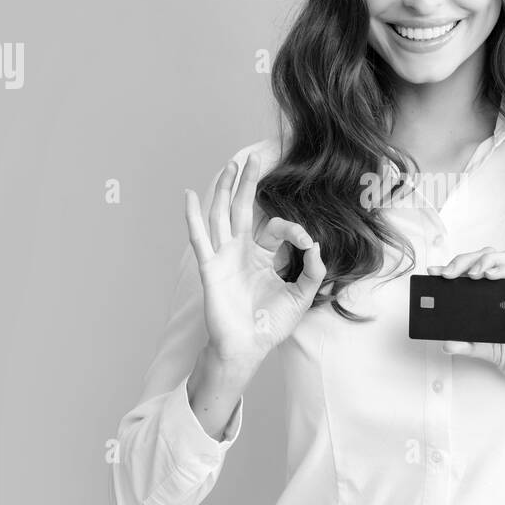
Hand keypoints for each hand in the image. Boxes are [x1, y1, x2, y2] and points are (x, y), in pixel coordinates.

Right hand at [185, 152, 326, 369]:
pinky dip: (193, 216)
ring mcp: (224, 257)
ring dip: (225, 190)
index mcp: (262, 256)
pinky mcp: (211, 268)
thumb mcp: (302, 295)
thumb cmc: (270, 324)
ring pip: (222, 215)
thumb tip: (315, 245)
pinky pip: (200, 238)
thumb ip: (313, 270)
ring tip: (229, 165)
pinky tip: (189, 196)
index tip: (305, 242)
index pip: (275, 228)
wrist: (248, 347)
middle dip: (248, 183)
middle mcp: (241, 252)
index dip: (292, 228)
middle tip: (253, 157)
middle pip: (243, 209)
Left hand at [429, 247, 504, 389]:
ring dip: (486, 259)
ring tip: (471, 273)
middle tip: (448, 273)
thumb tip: (445, 344)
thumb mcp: (492, 353)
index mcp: (496, 299)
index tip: (432, 273)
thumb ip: (471, 346)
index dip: (453, 269)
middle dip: (465, 260)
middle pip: (487, 259)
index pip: (473, 274)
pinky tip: (491, 275)